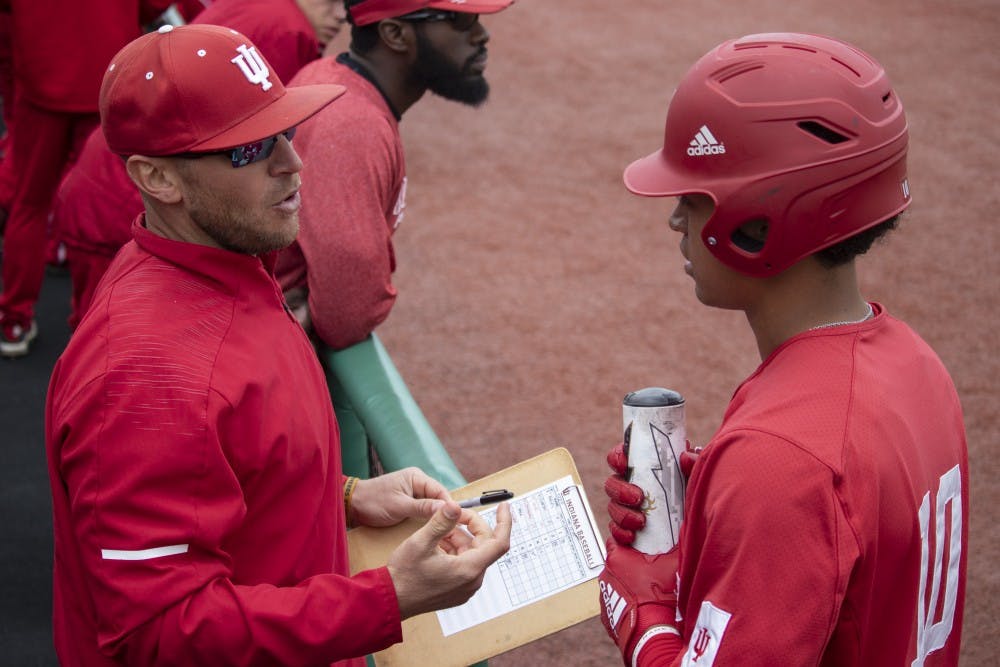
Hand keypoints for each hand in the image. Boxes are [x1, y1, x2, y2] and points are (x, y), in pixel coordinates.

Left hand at [349, 467, 450, 527]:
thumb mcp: (400, 506)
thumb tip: (446, 508)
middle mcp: (416, 482)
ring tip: (443, 530)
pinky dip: (425, 518)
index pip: (440, 490)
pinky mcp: (407, 502)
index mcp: (416, 477)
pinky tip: (429, 529)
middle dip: (443, 512)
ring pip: (430, 505)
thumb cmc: (373, 502)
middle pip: (437, 498)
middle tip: (452, 529)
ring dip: (434, 516)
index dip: (449, 506)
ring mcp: (411, 492)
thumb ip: (423, 507)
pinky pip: (422, 509)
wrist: (352, 505)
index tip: (458, 521)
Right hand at [388, 501, 511, 618]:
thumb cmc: (405, 574)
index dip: (504, 522)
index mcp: (469, 569)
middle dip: (471, 526)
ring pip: (472, 553)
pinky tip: (437, 544)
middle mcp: (472, 580)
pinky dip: (455, 550)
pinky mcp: (457, 590)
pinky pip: (464, 564)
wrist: (391, 600)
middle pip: (484, 545)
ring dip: (459, 538)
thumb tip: (455, 506)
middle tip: (454, 514)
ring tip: (438, 531)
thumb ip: (441, 522)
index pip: (500, 542)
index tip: (503, 506)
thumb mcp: (421, 542)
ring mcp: (465, 587)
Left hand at [599, 540, 678, 665]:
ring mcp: (604, 598)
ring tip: (649, 593)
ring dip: (630, 587)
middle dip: (633, 566)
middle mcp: (605, 575)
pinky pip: (617, 606)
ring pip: (618, 585)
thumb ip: (678, 544)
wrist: (653, 635)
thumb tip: (688, 531)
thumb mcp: (674, 564)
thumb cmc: (661, 596)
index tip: (644, 547)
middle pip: (619, 564)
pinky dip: (628, 605)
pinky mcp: (607, 618)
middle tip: (652, 571)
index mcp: (616, 557)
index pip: (619, 541)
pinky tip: (643, 608)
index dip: (632, 543)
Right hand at [605, 441, 699, 545]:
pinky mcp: (628, 530)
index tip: (624, 464)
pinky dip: (620, 532)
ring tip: (640, 522)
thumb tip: (684, 457)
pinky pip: (614, 530)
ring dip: (622, 513)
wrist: (703, 532)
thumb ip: (696, 463)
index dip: (618, 458)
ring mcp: (629, 509)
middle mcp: (634, 487)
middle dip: (620, 490)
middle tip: (638, 498)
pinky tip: (632, 536)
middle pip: (612, 482)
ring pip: (612, 507)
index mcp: (646, 469)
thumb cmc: (697, 497)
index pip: (622, 456)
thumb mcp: (698, 478)